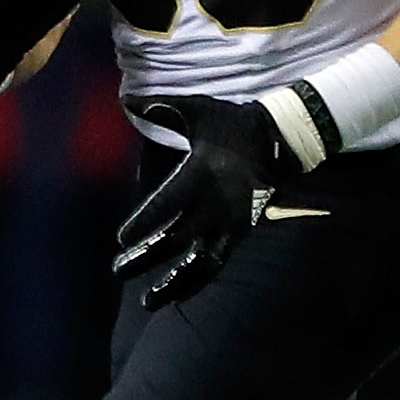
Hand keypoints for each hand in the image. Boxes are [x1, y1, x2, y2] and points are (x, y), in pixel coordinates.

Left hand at [113, 95, 289, 305]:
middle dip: (144, 258)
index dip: (143, 224)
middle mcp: (214, 204)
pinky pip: (216, 263)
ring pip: (198, 262)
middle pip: (175, 239)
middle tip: (118, 270)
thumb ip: (159, 107)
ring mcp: (229, 222)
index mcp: (200, 174)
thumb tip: (124, 98)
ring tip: (147, 301)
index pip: (165, 205)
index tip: (121, 238)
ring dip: (171, 283)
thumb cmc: (230, 124)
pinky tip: (178, 295)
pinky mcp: (240, 232)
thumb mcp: (196, 110)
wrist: (281, 138)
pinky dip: (196, 281)